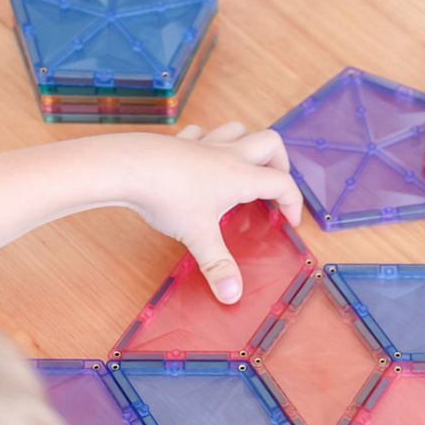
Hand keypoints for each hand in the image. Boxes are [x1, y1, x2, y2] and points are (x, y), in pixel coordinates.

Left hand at [115, 123, 303, 302]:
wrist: (130, 167)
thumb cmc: (168, 196)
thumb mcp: (199, 237)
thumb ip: (218, 266)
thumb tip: (232, 294)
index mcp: (240, 177)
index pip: (282, 183)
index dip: (293, 202)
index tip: (289, 221)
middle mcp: (227, 154)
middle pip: (271, 143)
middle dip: (280, 163)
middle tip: (273, 186)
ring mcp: (204, 144)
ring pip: (239, 130)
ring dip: (248, 144)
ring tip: (245, 167)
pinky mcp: (180, 141)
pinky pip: (202, 132)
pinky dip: (209, 141)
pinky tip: (203, 157)